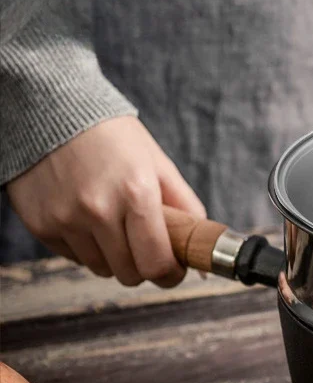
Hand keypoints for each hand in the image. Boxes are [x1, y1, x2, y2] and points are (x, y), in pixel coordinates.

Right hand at [7, 116, 205, 286]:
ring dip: (114, 257)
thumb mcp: (158, 164)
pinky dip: (85, 247)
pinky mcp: (40, 224)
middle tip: (146, 246)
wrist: (51, 108)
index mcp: (136, 193)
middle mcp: (98, 210)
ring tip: (114, 225)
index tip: (174, 269)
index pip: (157, 264)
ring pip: (101, 269)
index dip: (171, 274)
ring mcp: (65, 219)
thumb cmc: (112, 136)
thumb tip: (202, 250)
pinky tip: (86, 217)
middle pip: (130, 274)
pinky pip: (73, 257)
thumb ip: (186, 208)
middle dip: (144, 266)